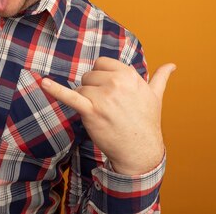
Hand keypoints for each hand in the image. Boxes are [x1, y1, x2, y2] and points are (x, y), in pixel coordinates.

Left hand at [41, 57, 174, 174]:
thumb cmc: (147, 123)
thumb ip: (160, 77)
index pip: (101, 64)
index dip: (102, 77)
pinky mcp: (91, 111)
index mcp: (129, 74)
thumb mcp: (155, 96)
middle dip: (94, 90)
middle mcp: (116, 82)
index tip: (109, 91)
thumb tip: (172, 65)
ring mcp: (103, 96)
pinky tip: (43, 83)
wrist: (140, 151)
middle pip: (89, 75)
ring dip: (86, 101)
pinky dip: (55, 89)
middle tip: (108, 107)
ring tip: (102, 115)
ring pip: (80, 88)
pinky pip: (70, 96)